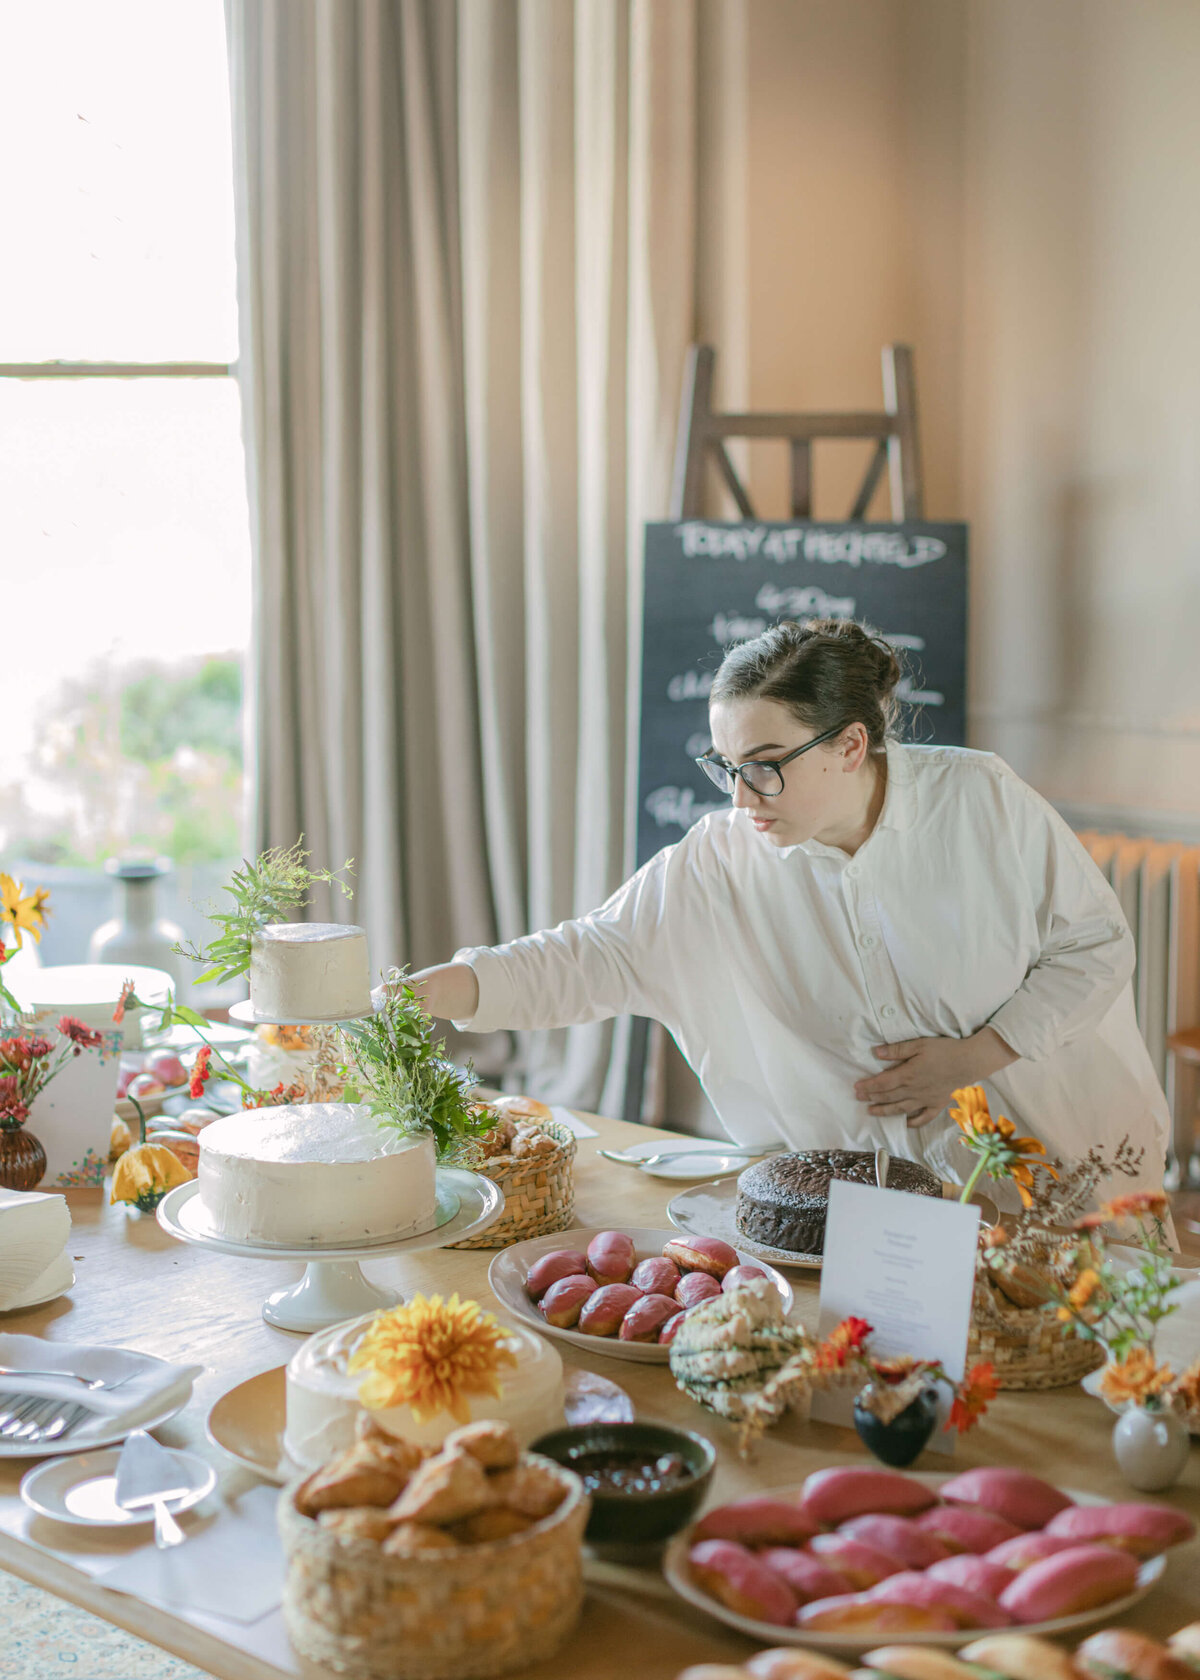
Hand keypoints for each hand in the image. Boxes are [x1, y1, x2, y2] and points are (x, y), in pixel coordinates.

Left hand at [853, 1029, 1017, 1127]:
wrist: (970, 1062)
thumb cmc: (945, 1050)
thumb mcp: (919, 1044)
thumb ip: (897, 1049)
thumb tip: (876, 1052)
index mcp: (908, 1075)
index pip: (882, 1083)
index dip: (868, 1087)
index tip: (857, 1088)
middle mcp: (914, 1090)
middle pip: (889, 1096)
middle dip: (872, 1098)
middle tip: (859, 1099)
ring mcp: (926, 1100)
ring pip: (901, 1109)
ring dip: (885, 1111)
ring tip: (872, 1112)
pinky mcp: (937, 1104)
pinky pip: (923, 1118)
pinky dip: (913, 1122)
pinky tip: (904, 1124)